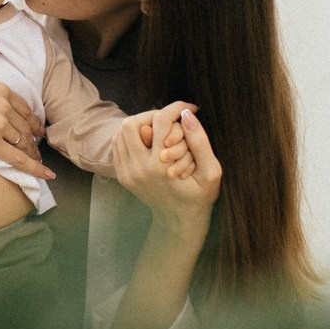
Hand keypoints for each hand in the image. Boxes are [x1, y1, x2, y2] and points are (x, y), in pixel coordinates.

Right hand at [0, 38, 51, 179]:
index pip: (23, 107)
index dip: (30, 119)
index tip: (35, 127)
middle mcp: (2, 107)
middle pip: (24, 126)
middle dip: (31, 137)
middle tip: (34, 145)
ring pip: (23, 142)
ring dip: (32, 152)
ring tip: (35, 159)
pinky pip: (19, 159)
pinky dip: (35, 167)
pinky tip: (47, 174)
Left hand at [114, 102, 220, 227]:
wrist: (180, 220)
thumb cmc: (200, 195)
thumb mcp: (211, 171)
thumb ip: (200, 141)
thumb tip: (187, 115)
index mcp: (161, 166)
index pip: (160, 121)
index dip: (176, 108)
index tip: (189, 108)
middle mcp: (139, 169)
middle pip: (132, 124)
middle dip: (152, 115)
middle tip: (169, 120)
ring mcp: (127, 173)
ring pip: (120, 134)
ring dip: (140, 126)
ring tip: (159, 129)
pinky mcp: (122, 176)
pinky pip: (118, 146)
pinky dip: (130, 138)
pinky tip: (148, 141)